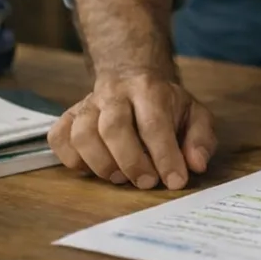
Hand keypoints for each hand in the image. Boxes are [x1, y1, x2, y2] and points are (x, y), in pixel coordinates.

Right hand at [48, 69, 215, 189]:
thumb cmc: (165, 105)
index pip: (154, 124)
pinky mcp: (68, 116)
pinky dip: (73, 160)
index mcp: (149, 89)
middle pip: (113, 127)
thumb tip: (196, 165)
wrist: (131, 77)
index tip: (175, 181)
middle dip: (131, 162)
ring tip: (120, 178)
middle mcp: (114, 93)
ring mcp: (87, 104)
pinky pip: (59, 138)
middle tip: (146, 183)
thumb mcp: (194, 114)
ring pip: (82, 134)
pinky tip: (93, 168)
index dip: (164, 156)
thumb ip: (200, 138)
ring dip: (101, 164)